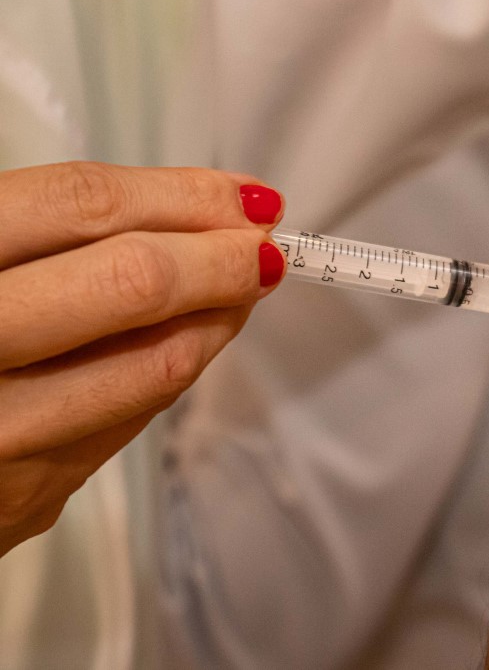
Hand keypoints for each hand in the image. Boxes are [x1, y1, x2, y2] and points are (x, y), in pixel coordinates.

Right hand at [0, 162, 286, 556]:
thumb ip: (34, 229)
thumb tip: (182, 211)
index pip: (79, 207)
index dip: (178, 193)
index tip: (240, 193)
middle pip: (130, 284)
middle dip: (219, 257)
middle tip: (263, 243)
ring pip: (150, 366)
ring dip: (217, 320)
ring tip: (242, 287)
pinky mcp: (20, 497)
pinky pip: (123, 422)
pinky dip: (169, 372)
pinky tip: (188, 340)